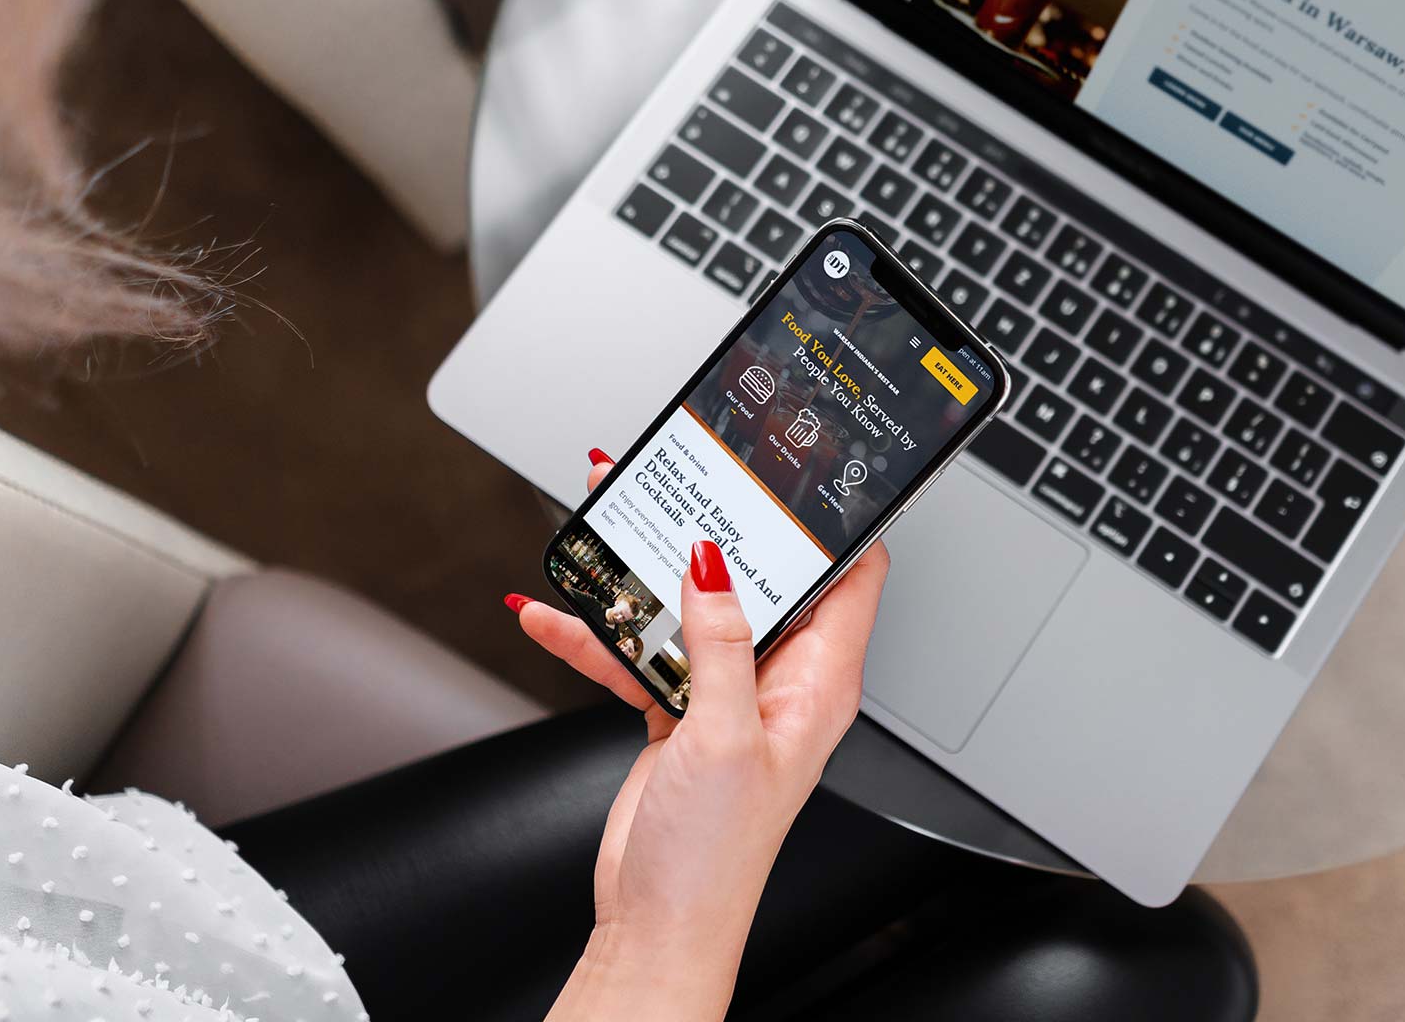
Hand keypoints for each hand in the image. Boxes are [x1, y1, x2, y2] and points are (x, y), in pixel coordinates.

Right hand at [523, 450, 887, 1020]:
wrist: (657, 925)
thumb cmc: (715, 856)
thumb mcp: (723, 734)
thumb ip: (720, 641)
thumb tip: (715, 564)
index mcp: (821, 683)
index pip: (850, 577)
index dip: (829, 525)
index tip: (794, 479)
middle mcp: (781, 682)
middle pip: (757, 581)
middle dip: (710, 533)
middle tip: (673, 485)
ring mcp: (729, 695)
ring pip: (690, 610)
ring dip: (641, 579)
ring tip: (600, 530)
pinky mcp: (682, 712)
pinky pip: (643, 654)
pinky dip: (600, 635)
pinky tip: (554, 613)